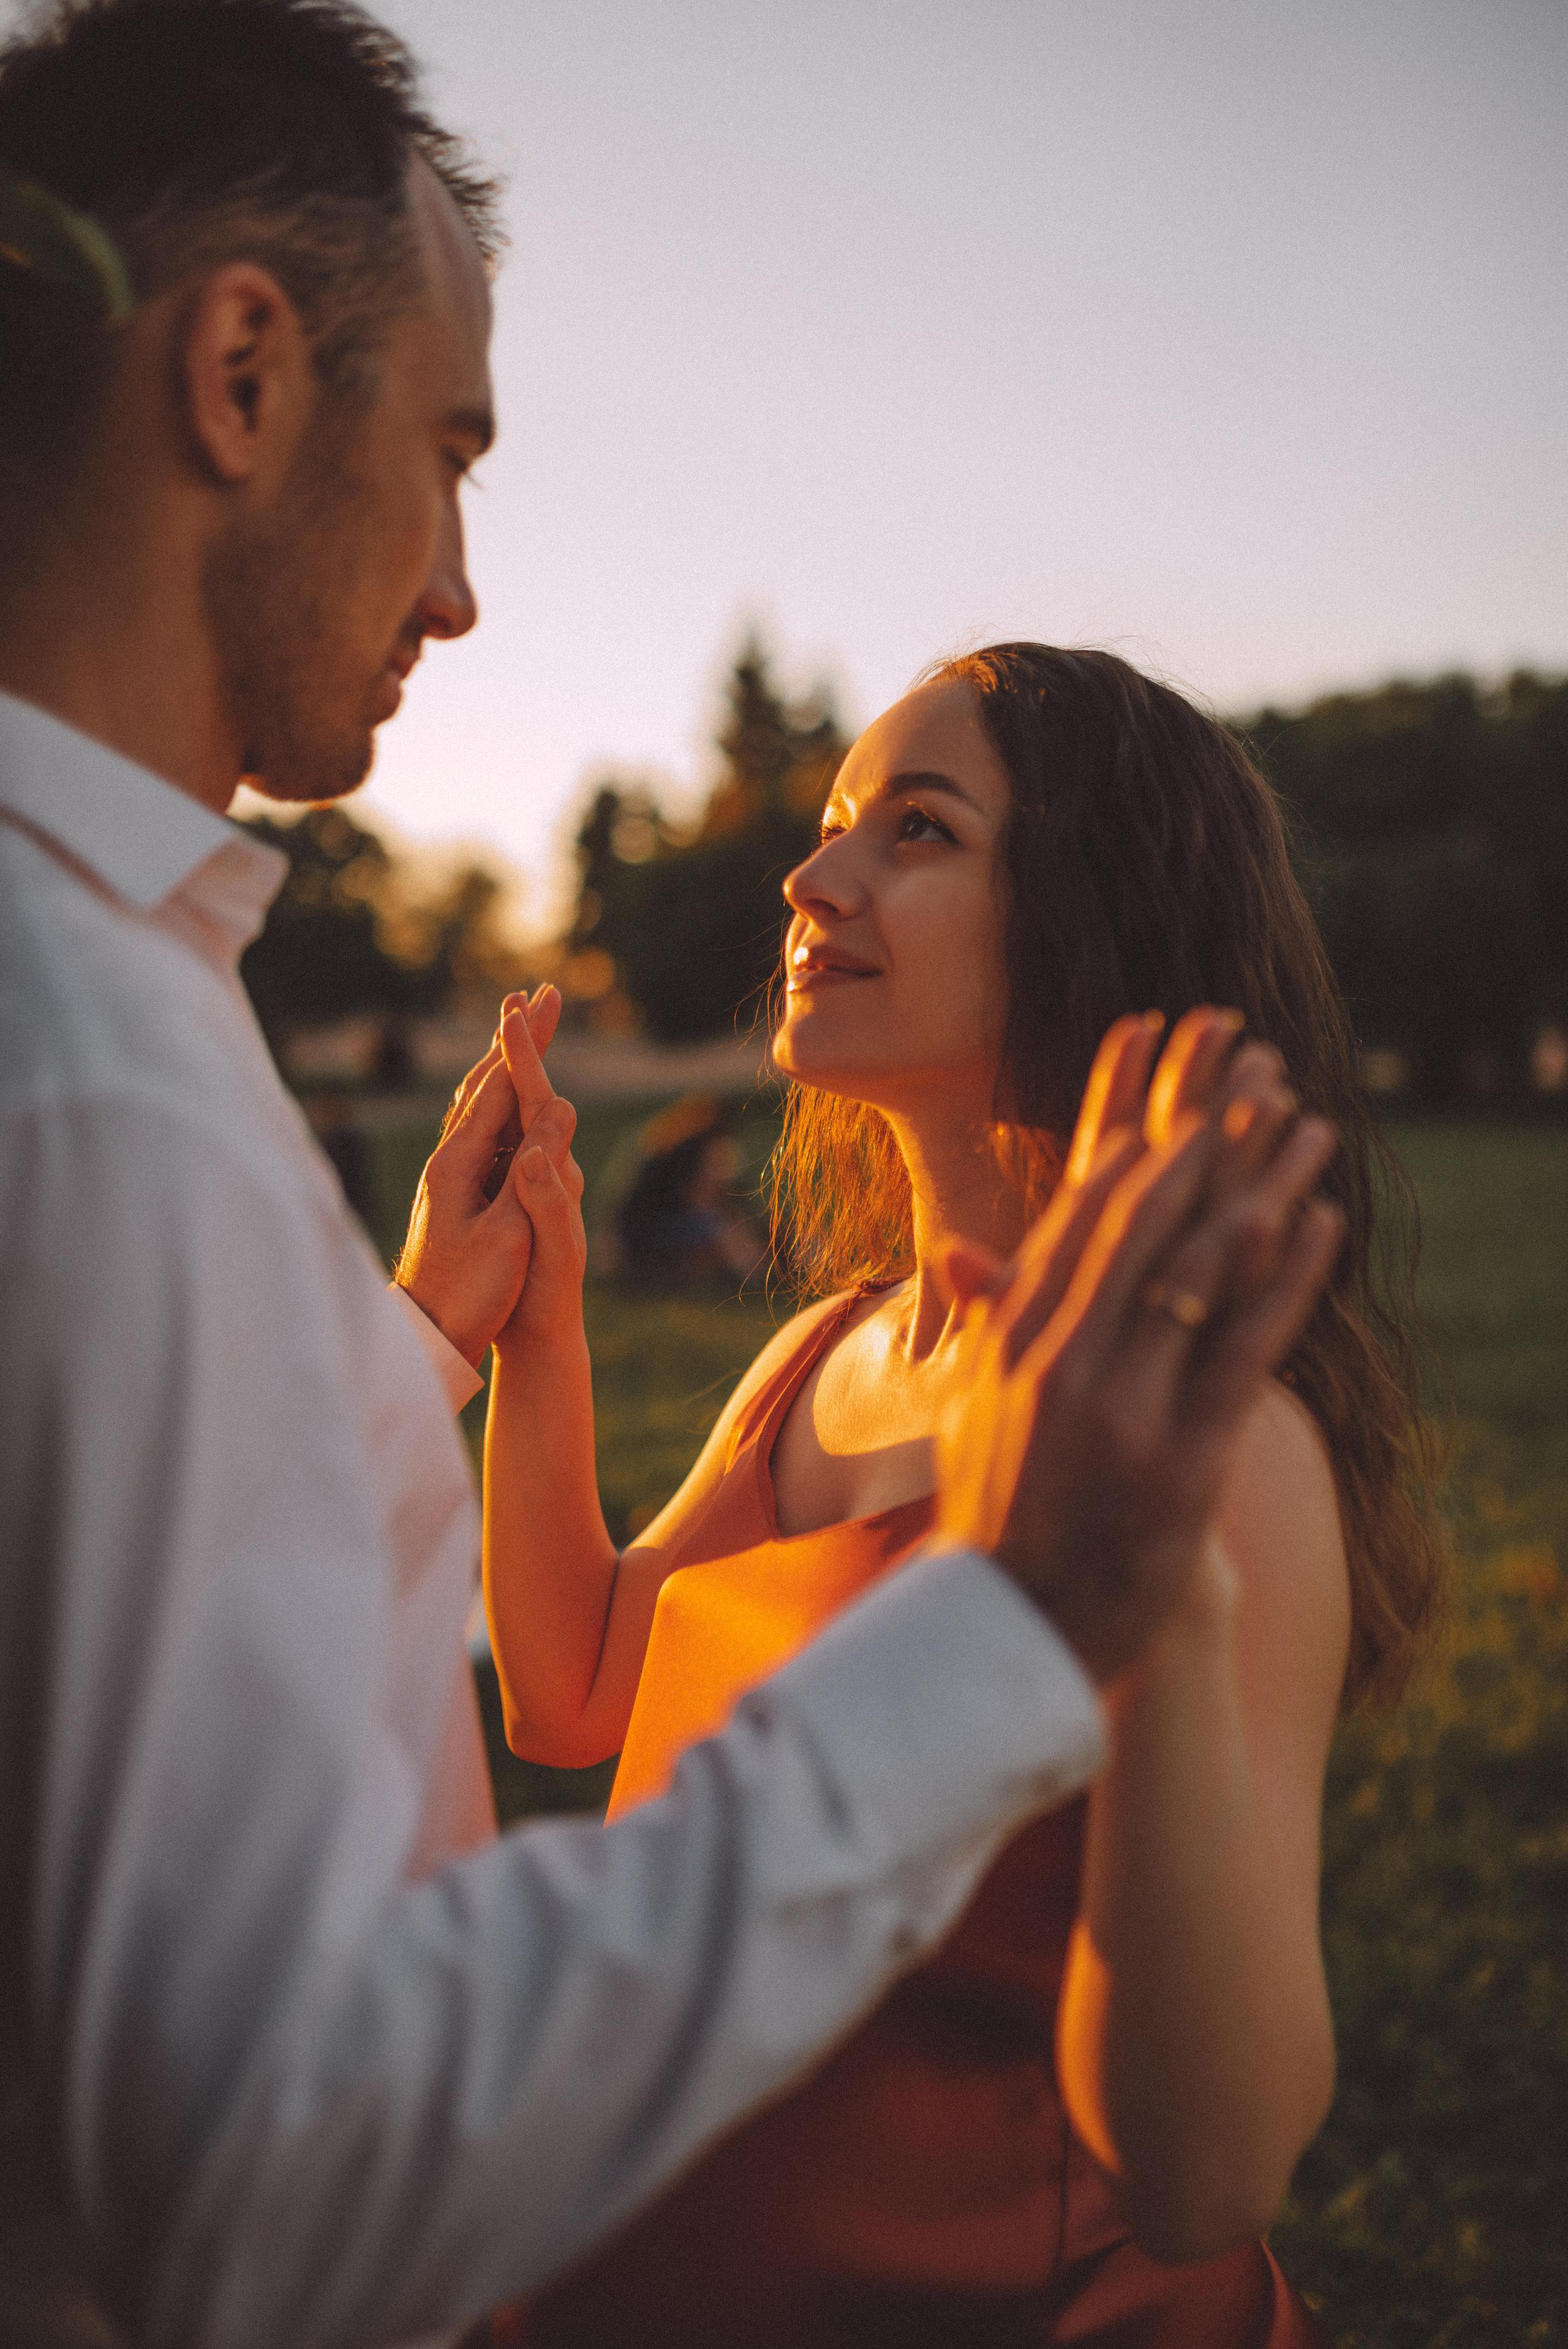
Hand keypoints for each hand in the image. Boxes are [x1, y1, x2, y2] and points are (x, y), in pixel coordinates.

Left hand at [394, 985, 577, 1365]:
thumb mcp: (509, 1235)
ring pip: (475, 1107)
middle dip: (515, 1040)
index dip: (526, 1039)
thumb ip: (532, 1173)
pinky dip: (495, 1105)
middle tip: (537, 998)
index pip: (500, 1085)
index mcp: (459, 1162)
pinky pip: (476, 1133)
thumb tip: (558, 1109)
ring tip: (516, 1040)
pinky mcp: (449, 1198)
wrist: (424, 1340)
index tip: (545, 997)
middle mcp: (446, 1161)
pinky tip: (495, 1113)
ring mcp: (444, 1179)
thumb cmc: (467, 1296)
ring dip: (502, 1067)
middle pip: (484, 1084)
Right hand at [933, 1010, 1341, 1685]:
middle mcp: (1062, 1358)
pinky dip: (1283, 1280)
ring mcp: (1121, 1406)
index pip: (1072, 1208)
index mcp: (1013, 1336)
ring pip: (1195, 1268)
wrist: (1013, 1626)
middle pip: (1139, 1216)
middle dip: (1193, 1127)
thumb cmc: (997, 1509)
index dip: (1118, 1124)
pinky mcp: (1180, 1456)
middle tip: (1236, 1057)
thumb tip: (961, 1249)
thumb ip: (982, 1321)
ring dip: (1254, 1182)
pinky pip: (1242, 1347)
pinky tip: (1315, 1223)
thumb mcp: (967, 1405)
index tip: (1152, 1060)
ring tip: (1297, 1118)